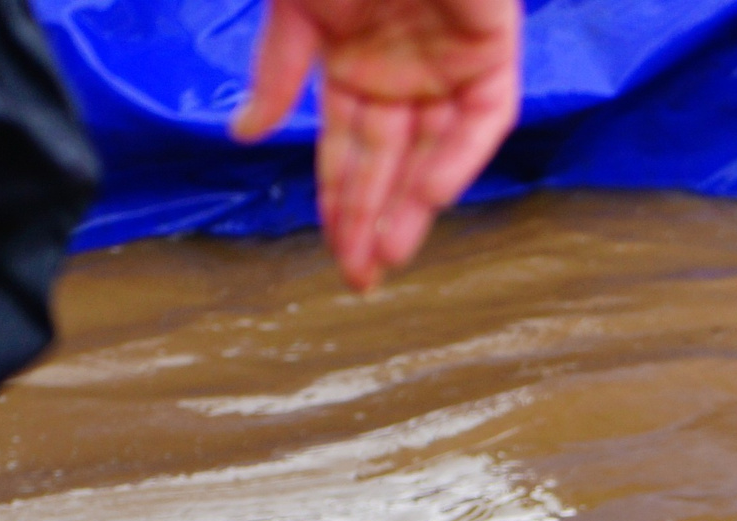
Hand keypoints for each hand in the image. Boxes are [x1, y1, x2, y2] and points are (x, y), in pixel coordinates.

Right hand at [230, 0, 523, 291]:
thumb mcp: (294, 10)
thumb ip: (277, 71)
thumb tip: (244, 136)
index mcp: (351, 63)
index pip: (348, 149)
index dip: (339, 200)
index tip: (331, 252)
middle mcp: (402, 74)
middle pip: (389, 163)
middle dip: (372, 219)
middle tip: (359, 278)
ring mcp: (447, 65)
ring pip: (433, 152)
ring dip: (411, 204)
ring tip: (387, 255)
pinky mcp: (492, 51)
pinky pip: (481, 119)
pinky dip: (456, 155)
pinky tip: (426, 192)